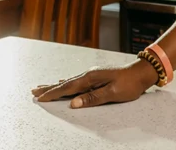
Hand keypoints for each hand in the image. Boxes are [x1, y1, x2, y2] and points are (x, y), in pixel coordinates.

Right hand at [31, 59, 159, 108]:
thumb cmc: (129, 84)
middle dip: (48, 88)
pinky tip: (63, 81)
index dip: (52, 94)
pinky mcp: (96, 76)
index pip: (67, 88)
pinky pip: (76, 81)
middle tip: (33, 91)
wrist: (141, 72)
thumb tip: (73, 103)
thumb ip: (92, 98)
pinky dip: (66, 83)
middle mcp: (88, 74)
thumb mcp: (112, 93)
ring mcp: (92, 75)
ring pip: (69, 81)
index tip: (40, 98)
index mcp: (90, 78)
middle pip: (64, 83)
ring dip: (55, 85)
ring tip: (43, 87)